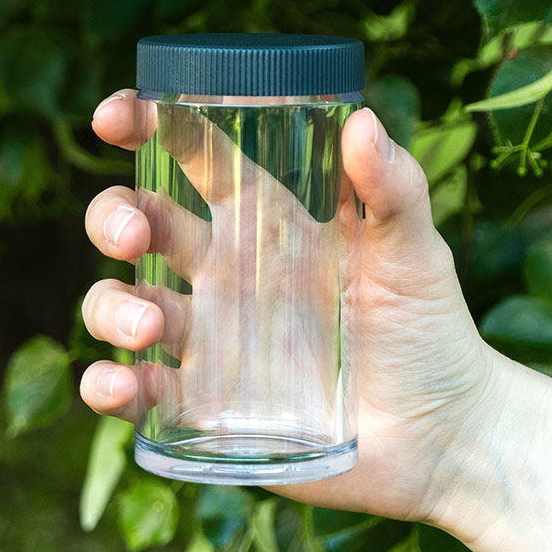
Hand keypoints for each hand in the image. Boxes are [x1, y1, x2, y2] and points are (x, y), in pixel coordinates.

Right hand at [81, 90, 500, 525]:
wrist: (442, 435)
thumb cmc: (431, 332)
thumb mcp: (415, 254)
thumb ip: (394, 191)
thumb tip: (363, 120)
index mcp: (267, 224)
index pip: (194, 157)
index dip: (146, 125)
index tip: (114, 116)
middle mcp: (226, 274)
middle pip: (139, 225)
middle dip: (113, 218)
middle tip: (134, 237)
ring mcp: (210, 341)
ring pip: (120, 304)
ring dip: (111, 306)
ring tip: (152, 326)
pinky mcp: (204, 405)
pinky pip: (136, 390)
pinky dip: (109, 386)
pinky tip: (120, 385)